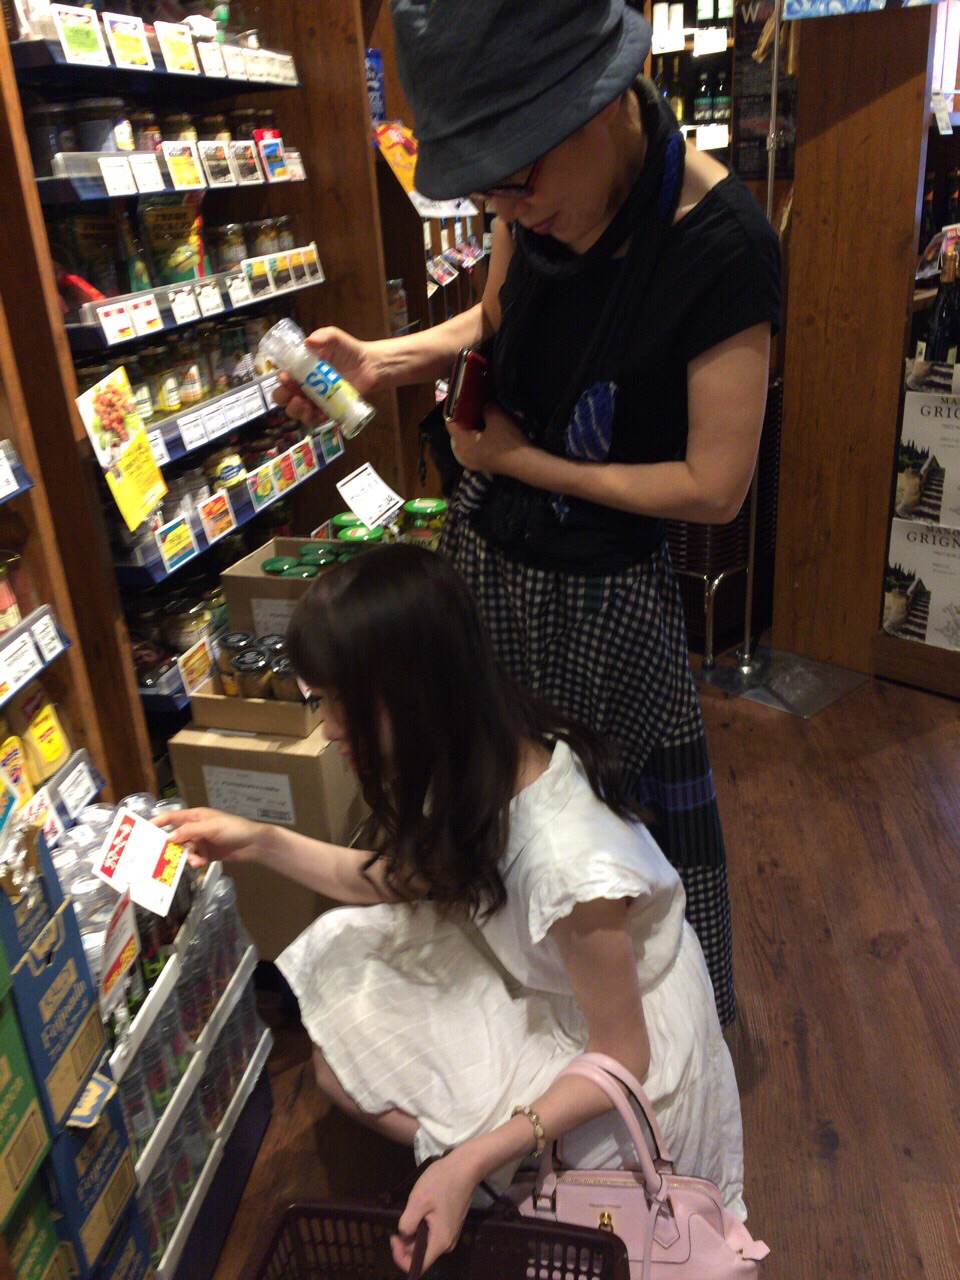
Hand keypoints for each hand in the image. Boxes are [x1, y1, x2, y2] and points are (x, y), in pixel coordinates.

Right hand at [151, 807, 266, 869]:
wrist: (253, 844)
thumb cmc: (234, 829)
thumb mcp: (211, 827)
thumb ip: (189, 832)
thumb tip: (168, 838)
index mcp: (196, 816)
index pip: (172, 817)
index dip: (158, 822)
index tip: (143, 830)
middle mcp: (196, 828)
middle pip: (176, 837)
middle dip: (173, 847)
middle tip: (164, 856)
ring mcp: (201, 842)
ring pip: (185, 850)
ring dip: (188, 856)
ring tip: (196, 860)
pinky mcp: (207, 854)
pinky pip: (194, 859)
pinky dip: (196, 862)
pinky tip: (201, 864)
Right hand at [272, 326, 378, 427]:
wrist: (369, 365)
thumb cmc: (348, 350)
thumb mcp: (334, 338)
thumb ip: (322, 336)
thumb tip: (308, 341)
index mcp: (300, 369)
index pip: (284, 377)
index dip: (281, 379)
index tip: (286, 378)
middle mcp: (304, 386)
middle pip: (284, 397)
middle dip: (283, 397)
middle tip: (292, 394)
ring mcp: (315, 400)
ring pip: (296, 411)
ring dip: (295, 410)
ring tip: (303, 405)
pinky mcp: (327, 410)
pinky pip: (314, 420)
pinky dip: (311, 419)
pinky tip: (315, 413)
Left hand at [390, 1149, 478, 1273]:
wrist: (465, 1167)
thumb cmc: (442, 1182)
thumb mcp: (418, 1200)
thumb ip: (407, 1223)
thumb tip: (404, 1235)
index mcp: (440, 1241)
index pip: (418, 1266)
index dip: (401, 1257)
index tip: (393, 1237)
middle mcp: (447, 1243)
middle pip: (421, 1253)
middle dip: (406, 1242)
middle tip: (399, 1221)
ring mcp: (451, 1234)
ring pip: (426, 1242)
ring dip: (414, 1233)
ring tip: (411, 1212)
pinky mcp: (452, 1224)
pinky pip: (432, 1233)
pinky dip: (422, 1226)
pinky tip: (421, 1209)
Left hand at [446, 402, 533, 476]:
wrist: (524, 463)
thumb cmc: (507, 440)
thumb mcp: (496, 417)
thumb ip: (485, 406)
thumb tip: (481, 402)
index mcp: (461, 443)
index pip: (450, 422)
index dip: (454, 408)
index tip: (461, 398)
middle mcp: (462, 454)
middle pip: (456, 432)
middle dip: (463, 418)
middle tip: (471, 405)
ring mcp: (471, 462)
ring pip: (464, 440)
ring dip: (470, 428)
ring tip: (478, 416)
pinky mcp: (480, 464)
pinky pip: (472, 447)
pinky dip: (475, 437)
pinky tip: (484, 430)